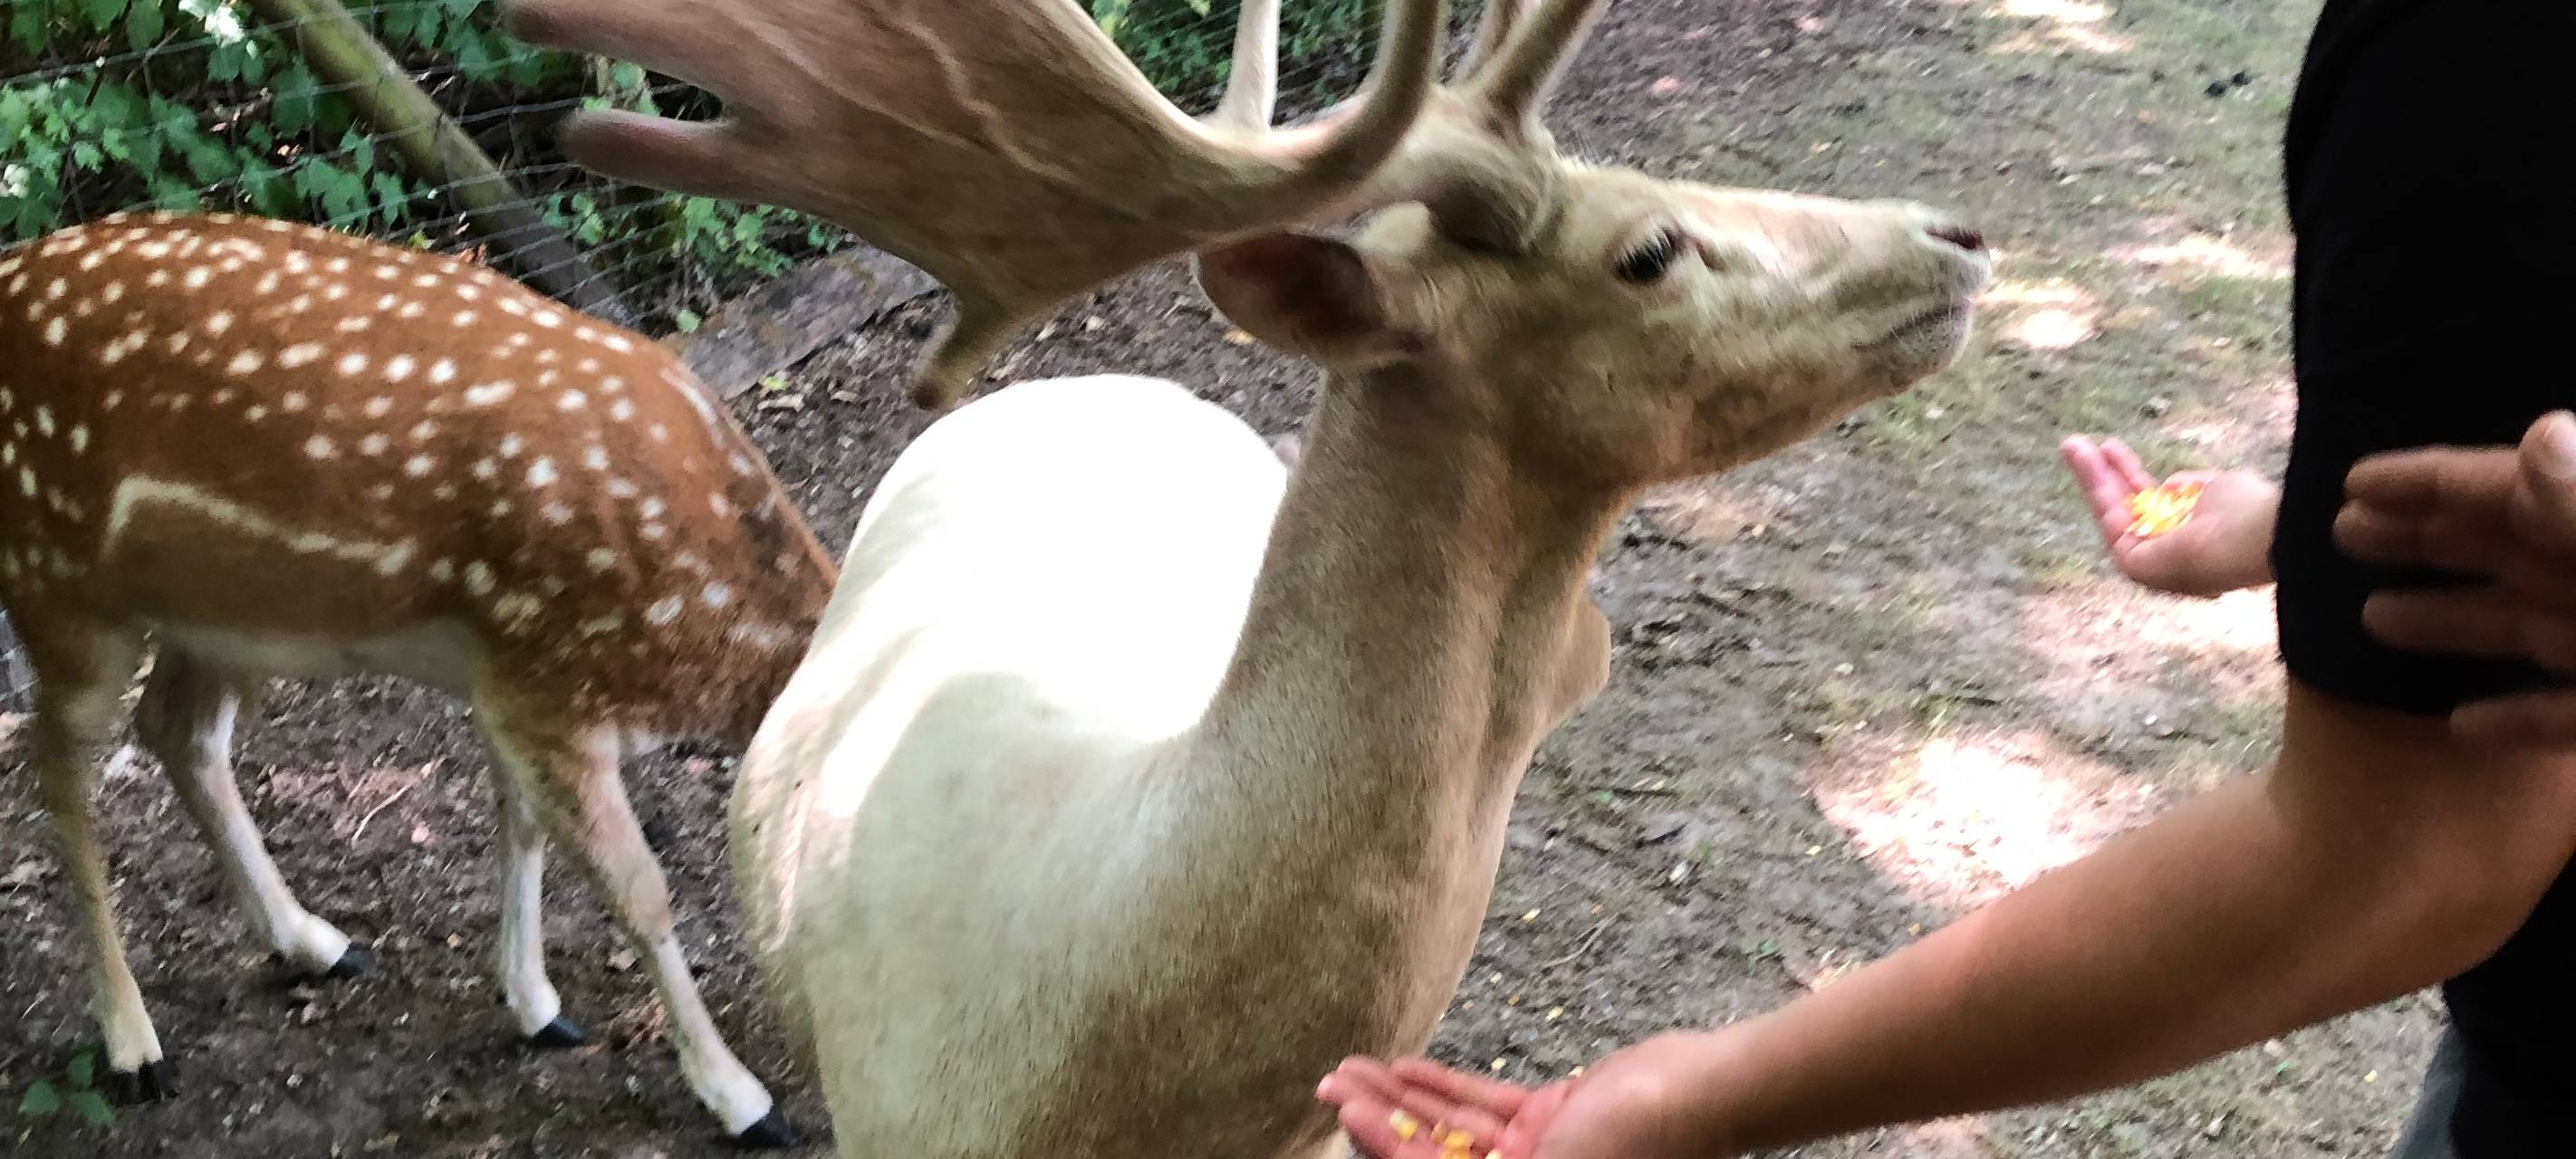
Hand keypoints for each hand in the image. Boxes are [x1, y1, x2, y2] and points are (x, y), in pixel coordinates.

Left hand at [1318, 1034, 1734, 1158]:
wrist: (1697, 1094)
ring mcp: (1536, 1151)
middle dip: (1377, 1118)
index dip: (1378, 1142)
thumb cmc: (1633, 1144)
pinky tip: (1402, 1064)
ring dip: (1401, 1095)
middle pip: (1430, 1154)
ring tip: (1353, 1066)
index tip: (1340, 1106)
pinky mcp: (1551, 1115)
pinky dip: (1442, 1084)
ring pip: (1450, 1125)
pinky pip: (1483, 1102)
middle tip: (1331, 1081)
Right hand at [2060, 436, 2279, 596]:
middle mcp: (2169, 554)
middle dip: (2103, 476)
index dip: (2131, 476)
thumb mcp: (2218, 488)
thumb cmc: (2250, 513)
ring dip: (2090, 476)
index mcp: (2192, 540)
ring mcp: (2151, 562)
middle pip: (2127, 509)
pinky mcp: (2135, 565)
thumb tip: (2169, 484)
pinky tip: (2084, 455)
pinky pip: (2110, 519)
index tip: (2113, 448)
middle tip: (2080, 446)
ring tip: (2071, 444)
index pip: (2154, 505)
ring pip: (2112, 512)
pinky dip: (2092, 484)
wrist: (2260, 536)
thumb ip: (2190, 487)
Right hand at [2336, 410, 2575, 746]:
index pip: (2516, 494)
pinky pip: (2570, 715)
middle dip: (2428, 539)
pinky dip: (2519, 717)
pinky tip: (2461, 725)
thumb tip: (2541, 435)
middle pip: (2517, 552)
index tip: (2351, 483)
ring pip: (2534, 629)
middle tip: (2342, 536)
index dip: (2435, 483)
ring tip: (2374, 619)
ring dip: (2453, 621)